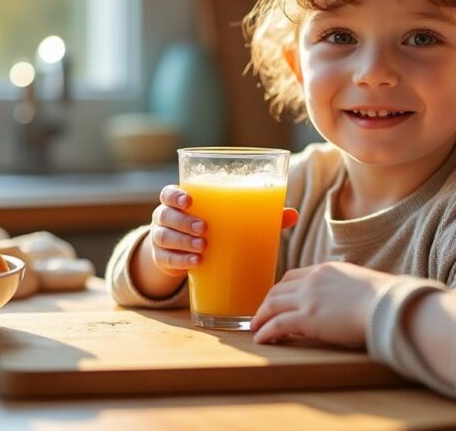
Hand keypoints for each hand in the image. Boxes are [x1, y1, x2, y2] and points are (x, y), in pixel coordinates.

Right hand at [147, 185, 299, 277]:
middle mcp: (166, 218)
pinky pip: (167, 259)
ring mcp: (162, 239)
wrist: (185, 255)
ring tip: (204, 247)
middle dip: (184, 221)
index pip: (168, 193)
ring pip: (164, 237)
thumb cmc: (213, 229)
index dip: (175, 195)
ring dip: (183, 241)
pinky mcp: (163, 259)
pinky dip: (181, 261)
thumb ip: (259, 215)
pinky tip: (196, 264)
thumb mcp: (228, 220)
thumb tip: (293, 214)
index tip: (190, 200)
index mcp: (181, 202)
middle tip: (205, 228)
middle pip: (166, 214)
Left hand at [251, 262, 393, 346]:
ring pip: (272, 306)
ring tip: (255, 328)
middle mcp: (312, 280)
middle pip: (277, 290)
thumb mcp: (358, 283)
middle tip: (260, 316)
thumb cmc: (383, 298)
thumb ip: (343, 288)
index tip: (276, 300)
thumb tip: (343, 301)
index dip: (280, 290)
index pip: (292, 276)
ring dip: (260, 318)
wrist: (387, 304)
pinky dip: (265, 331)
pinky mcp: (307, 318)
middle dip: (266, 303)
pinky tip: (261, 339)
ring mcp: (308, 299)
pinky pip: (277, 324)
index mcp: (324, 269)